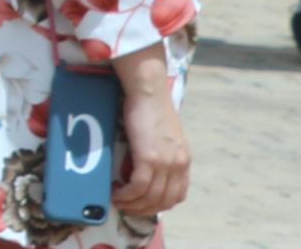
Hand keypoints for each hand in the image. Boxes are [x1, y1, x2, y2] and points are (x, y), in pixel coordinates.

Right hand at [113, 81, 190, 218]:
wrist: (148, 91)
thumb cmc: (151, 106)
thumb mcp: (165, 136)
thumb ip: (163, 153)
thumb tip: (147, 166)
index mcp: (183, 160)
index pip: (177, 195)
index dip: (159, 204)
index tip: (142, 203)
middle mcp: (178, 165)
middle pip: (164, 201)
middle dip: (143, 209)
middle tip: (126, 207)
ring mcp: (165, 163)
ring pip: (151, 198)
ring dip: (133, 205)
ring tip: (118, 200)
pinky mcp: (149, 158)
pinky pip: (138, 187)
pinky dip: (127, 195)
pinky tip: (116, 193)